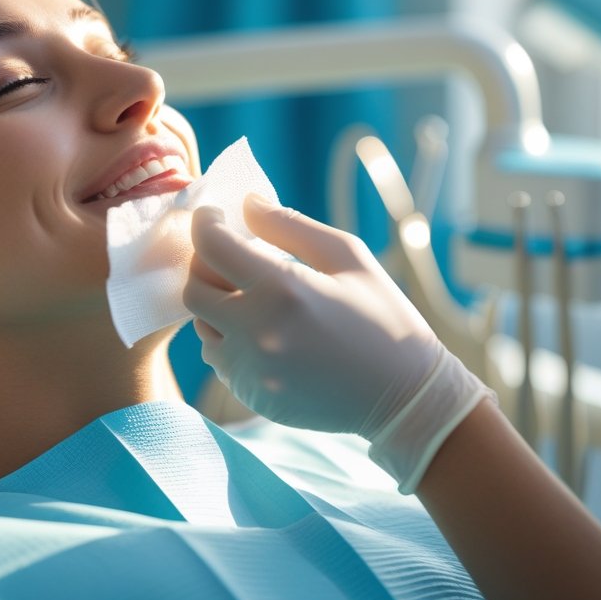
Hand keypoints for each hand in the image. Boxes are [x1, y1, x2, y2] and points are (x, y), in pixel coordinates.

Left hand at [183, 194, 491, 491]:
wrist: (406, 397)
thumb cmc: (383, 316)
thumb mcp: (347, 256)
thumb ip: (288, 224)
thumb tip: (245, 203)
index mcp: (282, 289)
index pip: (212, 246)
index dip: (204, 223)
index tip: (212, 216)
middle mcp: (257, 332)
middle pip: (194, 289)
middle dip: (206, 265)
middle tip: (232, 257)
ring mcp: (251, 370)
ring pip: (201, 326)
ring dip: (216, 304)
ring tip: (253, 296)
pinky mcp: (251, 395)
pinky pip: (218, 358)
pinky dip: (229, 338)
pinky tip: (264, 332)